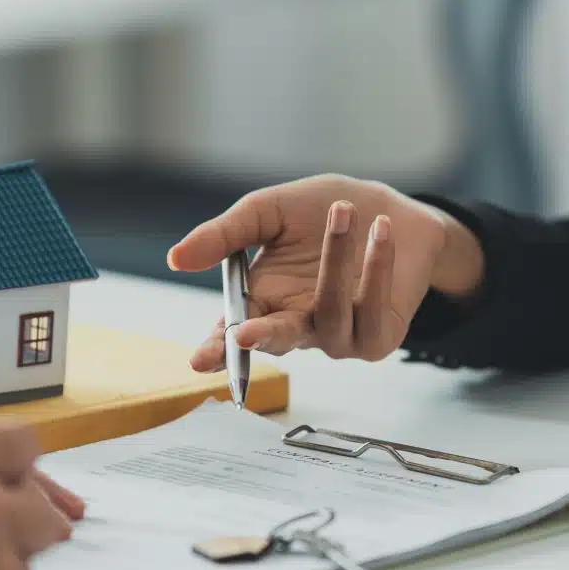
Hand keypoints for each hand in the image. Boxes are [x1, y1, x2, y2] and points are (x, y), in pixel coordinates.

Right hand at [168, 175, 484, 368]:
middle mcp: (299, 325)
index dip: (217, 349)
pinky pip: (371, 313)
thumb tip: (176, 257)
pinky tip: (381, 231)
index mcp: (265, 302)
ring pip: (330, 314)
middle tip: (245, 334)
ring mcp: (339, 336)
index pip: (234, 334)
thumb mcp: (266, 213)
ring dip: (335, 260)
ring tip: (343, 210)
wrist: (392, 211)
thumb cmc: (323, 214)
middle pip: (276, 342)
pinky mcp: (378, 336)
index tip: (200, 359)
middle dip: (260, 338)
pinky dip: (376, 269)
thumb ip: (224, 236)